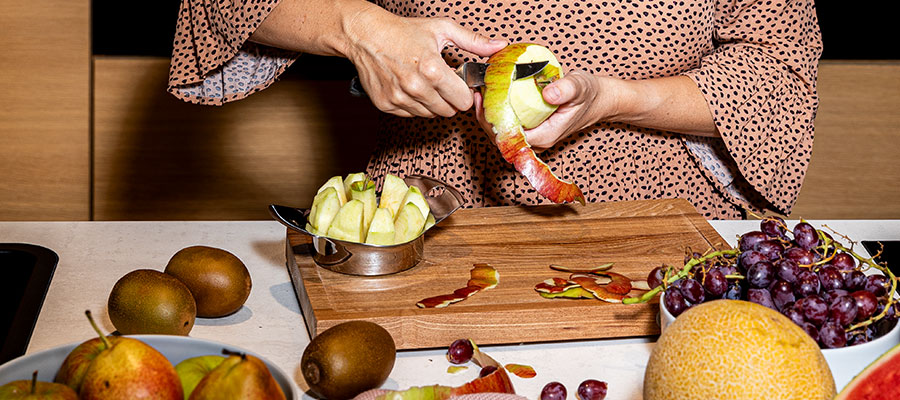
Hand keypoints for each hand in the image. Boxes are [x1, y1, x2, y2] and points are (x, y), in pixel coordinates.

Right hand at [346, 10, 506, 117]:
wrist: (366, 35)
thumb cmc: (402, 31)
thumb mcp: (442, 29)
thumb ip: (473, 41)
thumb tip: (499, 46)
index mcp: (432, 70)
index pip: (462, 101)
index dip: (464, 92)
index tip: (459, 83)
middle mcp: (415, 88)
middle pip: (448, 111)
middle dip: (450, 99)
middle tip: (442, 82)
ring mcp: (399, 98)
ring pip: (430, 115)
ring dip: (432, 103)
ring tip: (424, 82)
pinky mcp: (386, 105)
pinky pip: (411, 114)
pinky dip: (414, 105)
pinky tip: (410, 87)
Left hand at [474, 70, 623, 151]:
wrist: (600, 99)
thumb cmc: (590, 95)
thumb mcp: (580, 87)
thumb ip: (566, 90)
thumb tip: (549, 93)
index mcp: (543, 137)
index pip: (508, 137)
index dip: (491, 121)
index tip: (482, 101)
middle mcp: (534, 141)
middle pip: (499, 136)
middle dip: (484, 116)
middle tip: (476, 93)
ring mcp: (531, 135)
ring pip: (501, 130)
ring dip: (488, 113)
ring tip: (479, 91)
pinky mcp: (529, 127)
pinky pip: (507, 123)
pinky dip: (496, 110)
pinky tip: (490, 94)